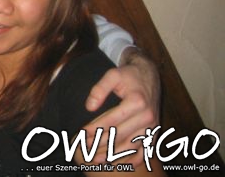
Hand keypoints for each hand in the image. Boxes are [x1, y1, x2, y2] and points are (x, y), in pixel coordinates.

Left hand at [84, 47, 159, 164]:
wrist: (149, 74)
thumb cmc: (129, 75)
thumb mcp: (112, 75)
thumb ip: (99, 89)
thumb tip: (89, 107)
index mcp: (137, 101)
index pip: (112, 119)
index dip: (96, 128)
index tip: (82, 133)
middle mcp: (148, 116)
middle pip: (121, 135)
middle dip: (101, 143)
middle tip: (85, 148)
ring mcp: (153, 125)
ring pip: (132, 146)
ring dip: (114, 155)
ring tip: (97, 159)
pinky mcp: (155, 131)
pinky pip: (146, 150)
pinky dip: (135, 159)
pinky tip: (121, 163)